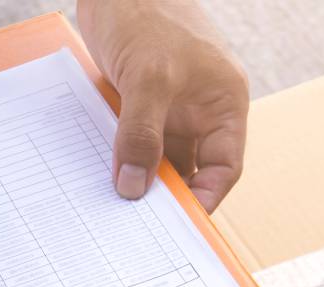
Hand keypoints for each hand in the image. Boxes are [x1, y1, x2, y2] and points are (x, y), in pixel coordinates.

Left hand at [78, 0, 248, 211]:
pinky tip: (99, 175)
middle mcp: (200, 108)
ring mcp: (168, 104)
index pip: (224, 167)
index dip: (205, 198)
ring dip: (137, 177)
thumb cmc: (147, 11)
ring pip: (156, 156)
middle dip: (166, 196)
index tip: (178, 226)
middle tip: (137, 227)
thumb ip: (141, 135)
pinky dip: (118, 157)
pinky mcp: (137, 100)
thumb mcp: (148, 78)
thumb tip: (133, 189)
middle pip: (189, 167)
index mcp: (223, 103)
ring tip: (114, 209)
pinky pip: (131, 139)